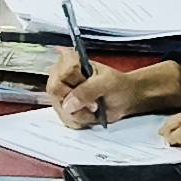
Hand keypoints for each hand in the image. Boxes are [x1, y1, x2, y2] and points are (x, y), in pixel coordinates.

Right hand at [52, 56, 180, 126]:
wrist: (124, 99)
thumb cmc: (117, 85)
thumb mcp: (107, 83)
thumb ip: (87, 91)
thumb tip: (68, 105)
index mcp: (70, 60)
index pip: (61, 71)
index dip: (74, 82)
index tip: (87, 85)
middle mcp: (60, 75)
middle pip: (55, 91)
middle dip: (77, 102)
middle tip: (94, 103)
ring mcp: (60, 93)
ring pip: (60, 108)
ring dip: (81, 113)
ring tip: (94, 108)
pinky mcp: (63, 108)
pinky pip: (65, 119)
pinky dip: (80, 120)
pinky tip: (89, 114)